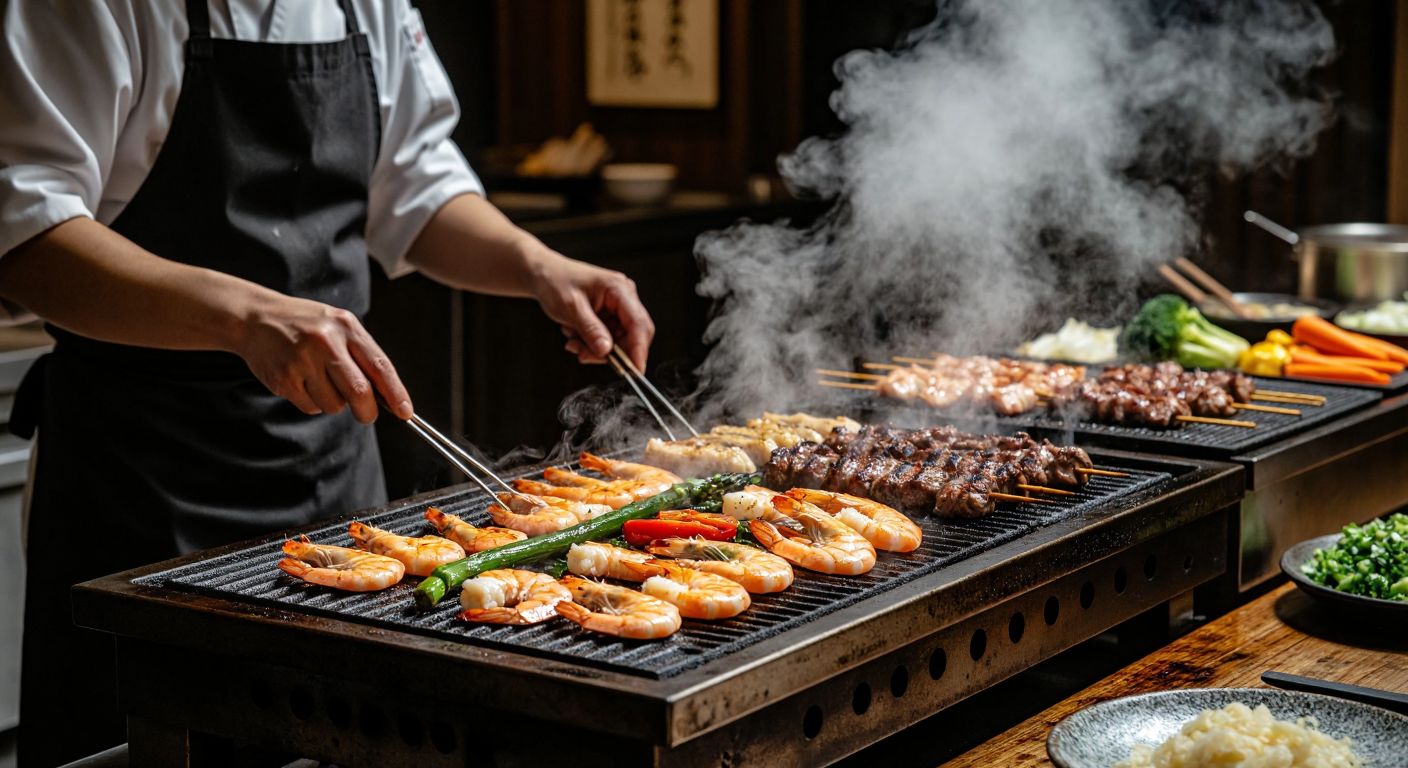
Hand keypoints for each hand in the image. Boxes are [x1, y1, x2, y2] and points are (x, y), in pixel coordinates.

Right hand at [234, 293, 412, 422]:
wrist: (255, 318)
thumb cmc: (306, 325)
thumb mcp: (338, 326)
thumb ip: (362, 354)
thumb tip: (387, 394)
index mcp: (346, 326)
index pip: (380, 365)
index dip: (396, 392)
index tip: (406, 412)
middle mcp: (325, 342)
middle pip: (359, 392)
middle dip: (367, 410)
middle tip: (367, 414)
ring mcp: (302, 361)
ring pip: (334, 405)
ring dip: (335, 403)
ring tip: (321, 381)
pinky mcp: (284, 379)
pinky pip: (311, 407)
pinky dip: (313, 402)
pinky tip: (303, 382)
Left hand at [532, 253, 654, 369]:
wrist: (544, 275)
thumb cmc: (556, 282)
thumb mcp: (571, 308)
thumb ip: (591, 330)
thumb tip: (606, 351)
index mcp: (619, 289)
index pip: (638, 324)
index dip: (639, 350)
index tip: (634, 371)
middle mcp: (624, 297)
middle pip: (632, 335)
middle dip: (611, 352)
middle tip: (585, 356)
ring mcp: (617, 307)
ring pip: (619, 341)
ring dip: (595, 348)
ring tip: (573, 342)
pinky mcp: (610, 316)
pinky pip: (608, 339)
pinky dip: (591, 343)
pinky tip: (574, 335)